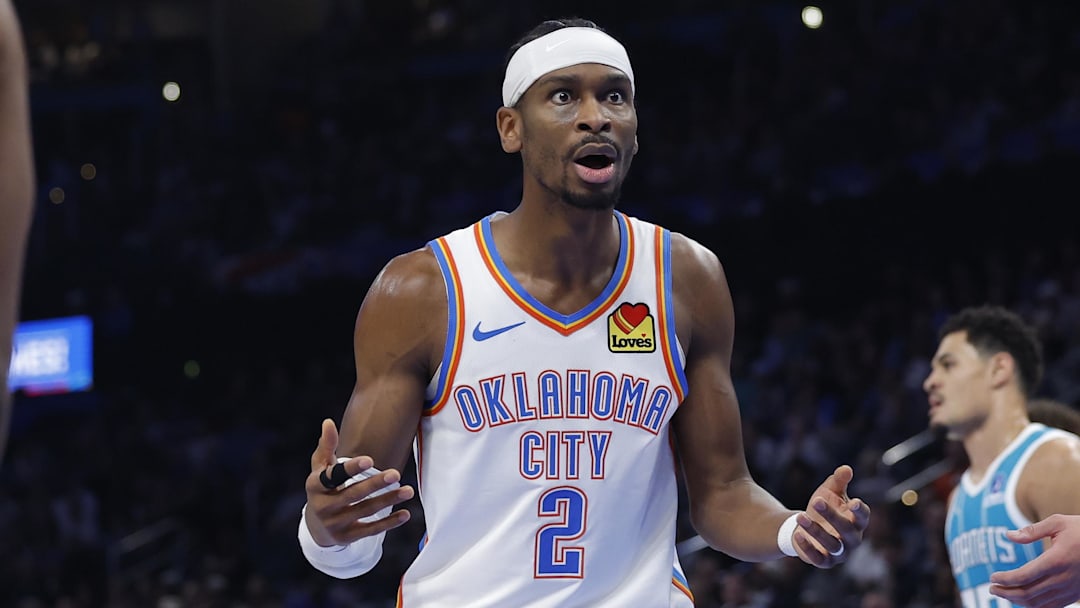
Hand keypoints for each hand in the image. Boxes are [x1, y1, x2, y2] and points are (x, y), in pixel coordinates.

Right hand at [304, 418, 413, 546]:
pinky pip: (371, 531)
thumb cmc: (323, 488)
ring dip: (388, 501)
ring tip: (408, 491)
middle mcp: (323, 507)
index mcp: (316, 486)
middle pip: (353, 494)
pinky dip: (389, 523)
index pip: (333, 477)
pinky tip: (406, 513)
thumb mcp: (320, 468)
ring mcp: (335, 524)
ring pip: (365, 511)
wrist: (315, 527)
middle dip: (375, 484)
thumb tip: (328, 422)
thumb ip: (326, 446)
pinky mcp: (348, 537)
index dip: (351, 469)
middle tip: (396, 474)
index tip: (370, 460)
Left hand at [793, 465, 869, 567]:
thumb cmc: (823, 507)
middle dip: (831, 516)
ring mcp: (839, 552)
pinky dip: (807, 547)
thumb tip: (846, 468)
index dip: (859, 511)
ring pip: (832, 544)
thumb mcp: (829, 491)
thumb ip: (838, 480)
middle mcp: (852, 539)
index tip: (853, 502)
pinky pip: (818, 558)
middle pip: (846, 529)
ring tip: (801, 516)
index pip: (863, 517)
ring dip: (816, 531)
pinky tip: (797, 533)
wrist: (806, 526)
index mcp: (857, 521)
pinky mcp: (824, 561)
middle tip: (816, 501)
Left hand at [989, 514, 1079, 607]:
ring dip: (1018, 601)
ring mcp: (1071, 589)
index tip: (993, 577)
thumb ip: (1032, 530)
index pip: (1024, 576)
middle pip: (1028, 593)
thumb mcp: (1058, 522)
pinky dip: (1035, 606)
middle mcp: (1064, 578)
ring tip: (1003, 594)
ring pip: (1039, 603)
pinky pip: (1053, 606)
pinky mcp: (1076, 594)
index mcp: (1057, 560)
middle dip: (1006, 592)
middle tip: (992, 588)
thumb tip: (1009, 535)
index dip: (1005, 579)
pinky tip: (1024, 600)